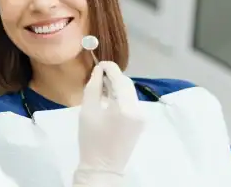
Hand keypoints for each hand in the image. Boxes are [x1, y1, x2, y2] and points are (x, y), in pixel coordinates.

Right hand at [73, 62, 144, 186]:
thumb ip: (93, 86)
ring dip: (118, 86)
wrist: (102, 166)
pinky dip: (121, 96)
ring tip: (102, 85)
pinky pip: (131, 102)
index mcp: (126, 107)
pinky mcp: (141, 122)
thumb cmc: (91, 138)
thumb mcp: (88, 110)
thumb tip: (99, 71)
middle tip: (98, 74)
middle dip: (114, 76)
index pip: (120, 79)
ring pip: (130, 92)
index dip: (110, 68)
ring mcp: (142, 116)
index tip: (99, 63)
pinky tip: (109, 97)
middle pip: (127, 84)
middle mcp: (139, 110)